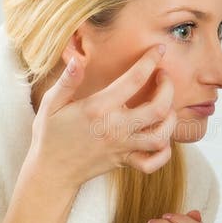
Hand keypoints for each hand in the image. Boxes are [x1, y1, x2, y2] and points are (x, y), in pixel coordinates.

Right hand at [29, 46, 176, 188]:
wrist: (51, 172)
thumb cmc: (50, 135)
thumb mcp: (51, 104)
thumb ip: (67, 81)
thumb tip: (75, 60)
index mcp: (98, 108)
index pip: (133, 80)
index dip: (150, 61)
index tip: (159, 50)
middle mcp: (115, 128)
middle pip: (158, 108)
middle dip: (168, 88)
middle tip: (164, 77)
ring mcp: (122, 146)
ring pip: (161, 136)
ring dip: (171, 120)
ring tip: (166, 107)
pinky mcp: (124, 161)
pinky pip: (152, 163)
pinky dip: (163, 153)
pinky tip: (161, 140)